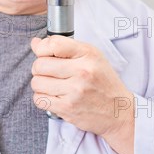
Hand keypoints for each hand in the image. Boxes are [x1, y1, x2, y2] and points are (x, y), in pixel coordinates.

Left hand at [30, 36, 134, 153]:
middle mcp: (82, 71)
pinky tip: (53, 96)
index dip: (42, 48)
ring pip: (36, 83)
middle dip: (39, 68)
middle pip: (40, 64)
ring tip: (51, 85)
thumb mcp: (90, 57)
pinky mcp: (68, 108)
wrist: (118, 111)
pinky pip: (39, 100)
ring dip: (40, 84)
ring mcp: (74, 91)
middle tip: (48, 72)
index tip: (44, 53)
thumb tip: (35, 43)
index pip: (53, 44)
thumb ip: (63, 47)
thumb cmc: (103, 81)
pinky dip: (42, 98)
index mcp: (88, 54)